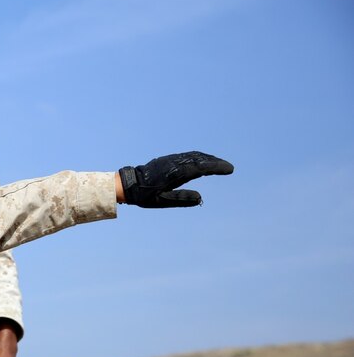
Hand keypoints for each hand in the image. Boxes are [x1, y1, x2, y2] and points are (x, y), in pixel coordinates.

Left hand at [119, 151, 233, 207]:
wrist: (129, 184)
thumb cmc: (144, 195)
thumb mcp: (162, 200)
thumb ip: (181, 199)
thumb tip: (201, 198)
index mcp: (175, 174)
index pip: (200, 168)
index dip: (216, 167)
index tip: (229, 169)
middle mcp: (174, 164)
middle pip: (199, 159)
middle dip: (215, 162)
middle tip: (228, 167)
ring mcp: (171, 160)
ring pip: (193, 156)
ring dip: (207, 158)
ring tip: (219, 163)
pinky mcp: (168, 160)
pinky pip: (187, 156)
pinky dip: (198, 157)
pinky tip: (203, 161)